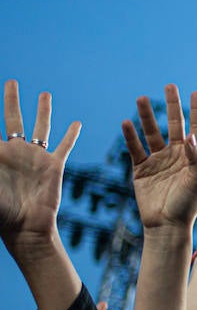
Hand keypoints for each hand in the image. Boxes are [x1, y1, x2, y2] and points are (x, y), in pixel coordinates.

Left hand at [0, 81, 80, 245]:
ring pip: (41, 126)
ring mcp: (35, 157)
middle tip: (11, 82)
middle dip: (11, 99)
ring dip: (43, 109)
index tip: (1, 87)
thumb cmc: (0, 210)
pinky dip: (70, 134)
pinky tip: (76, 123)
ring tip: (45, 93)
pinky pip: (64, 145)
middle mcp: (15, 151)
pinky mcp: (54, 165)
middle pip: (13, 117)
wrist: (25, 227)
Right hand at [122, 86, 196, 231]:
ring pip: (151, 133)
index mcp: (193, 155)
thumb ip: (195, 158)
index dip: (196, 111)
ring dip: (146, 116)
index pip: (196, 127)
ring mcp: (157, 160)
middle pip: (173, 125)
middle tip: (170, 86)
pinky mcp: (141, 169)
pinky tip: (126, 123)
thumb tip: (191, 135)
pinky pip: (135, 149)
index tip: (196, 92)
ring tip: (141, 98)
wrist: (166, 225)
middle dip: (172, 106)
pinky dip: (131, 137)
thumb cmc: (188, 205)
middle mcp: (176, 154)